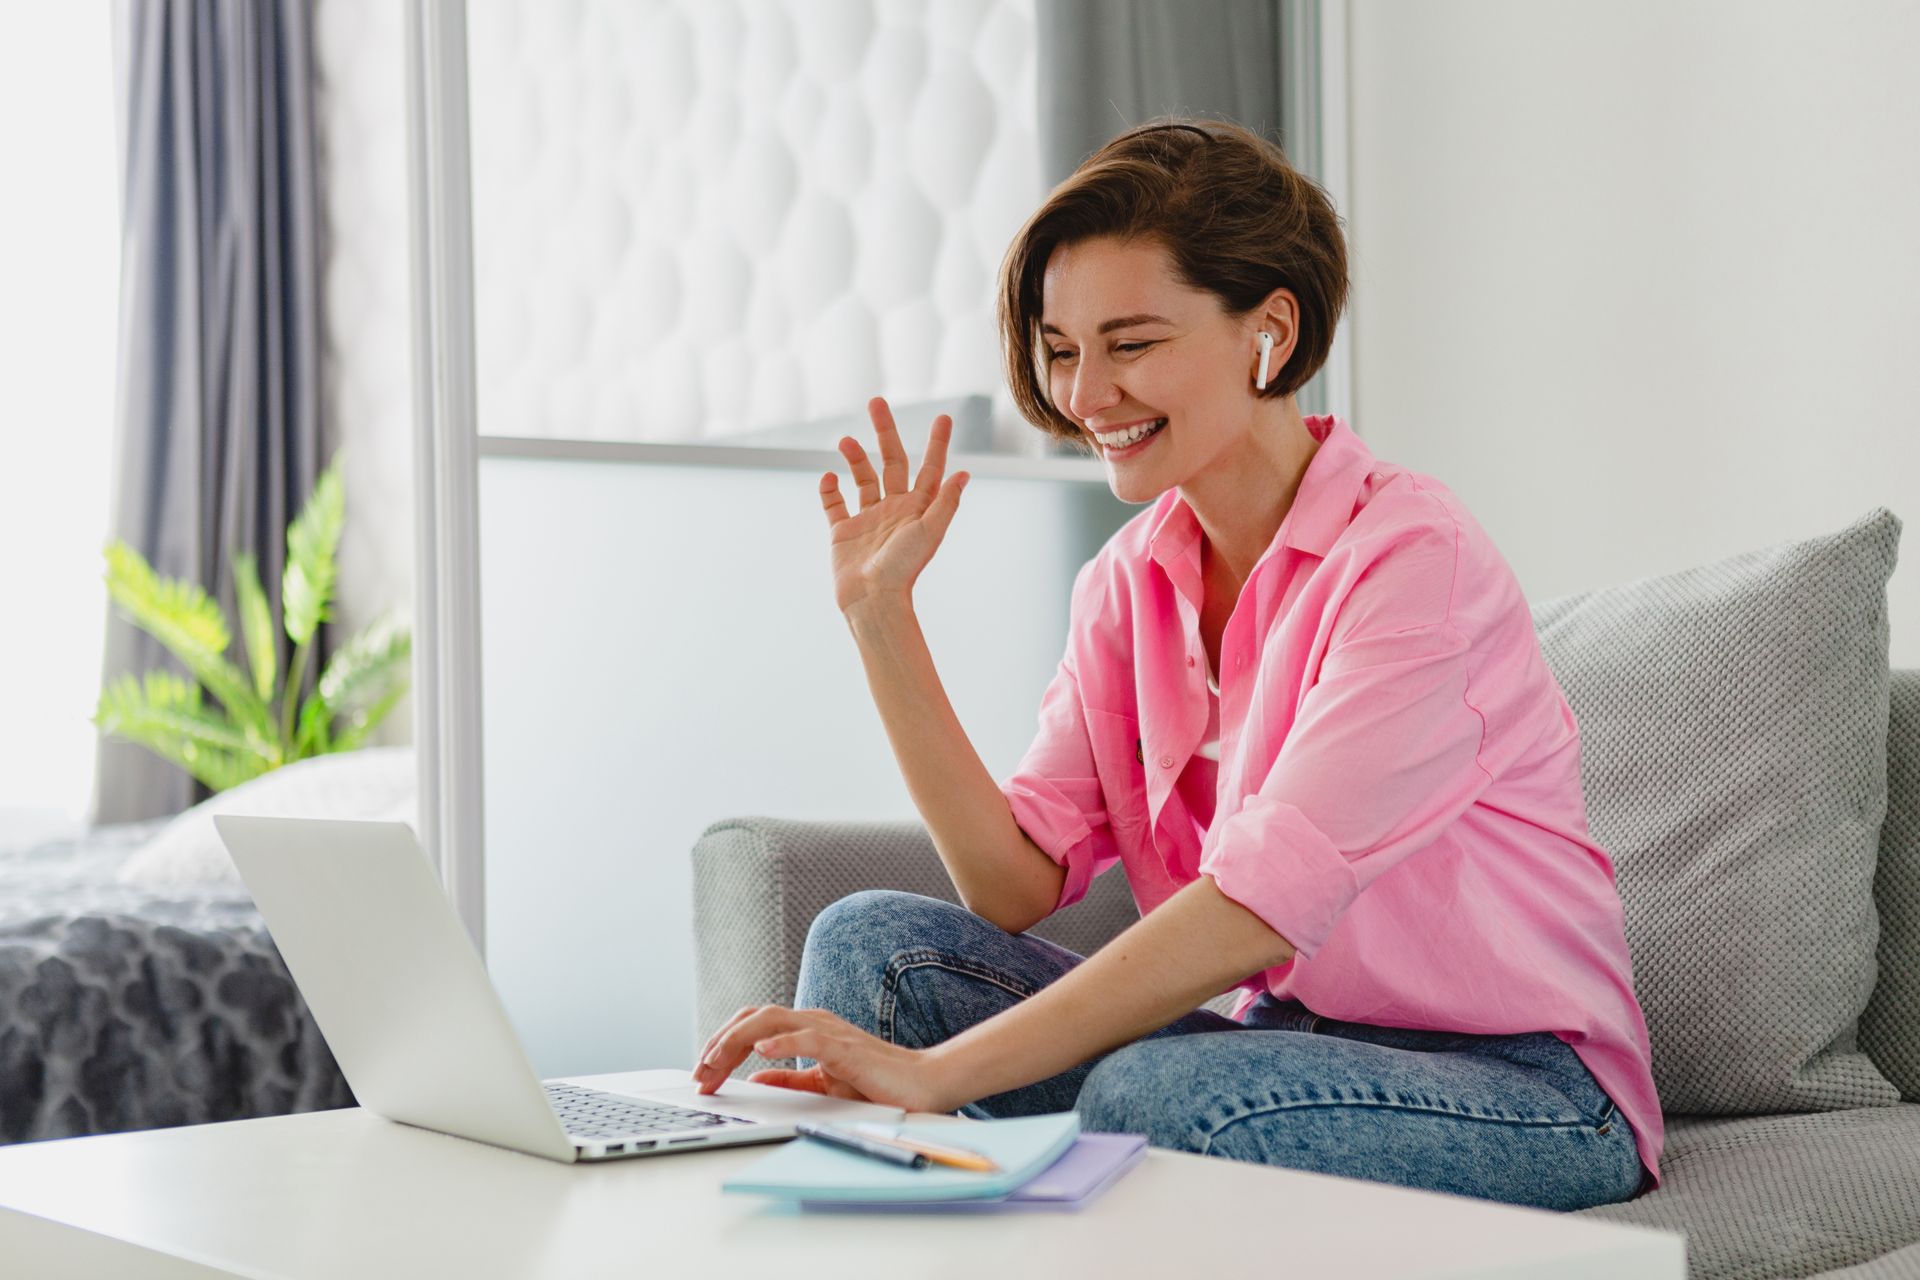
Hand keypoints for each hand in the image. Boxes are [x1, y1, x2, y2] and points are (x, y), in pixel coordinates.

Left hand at [689, 1004, 962, 1114]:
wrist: (920, 1085)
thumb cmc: (877, 1082)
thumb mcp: (822, 1083)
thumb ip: (790, 1079)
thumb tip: (755, 1079)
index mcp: (806, 1029)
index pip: (753, 1026)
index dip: (722, 1045)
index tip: (703, 1073)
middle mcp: (813, 1022)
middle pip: (753, 1018)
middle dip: (719, 1043)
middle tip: (699, 1073)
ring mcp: (829, 1030)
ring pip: (771, 1020)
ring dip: (737, 1041)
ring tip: (715, 1061)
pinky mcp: (845, 1046)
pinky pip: (808, 1038)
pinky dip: (781, 1042)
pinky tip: (761, 1051)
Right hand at [822, 397, 969, 614]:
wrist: (872, 601)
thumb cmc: (904, 569)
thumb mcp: (929, 533)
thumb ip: (945, 503)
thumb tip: (964, 474)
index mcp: (917, 508)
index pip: (930, 467)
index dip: (938, 443)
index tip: (944, 417)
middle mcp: (894, 509)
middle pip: (890, 461)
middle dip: (885, 432)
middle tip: (876, 402)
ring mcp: (867, 520)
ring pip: (862, 478)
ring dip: (854, 457)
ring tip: (844, 439)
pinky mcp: (843, 532)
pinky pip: (834, 504)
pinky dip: (829, 489)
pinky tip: (828, 478)